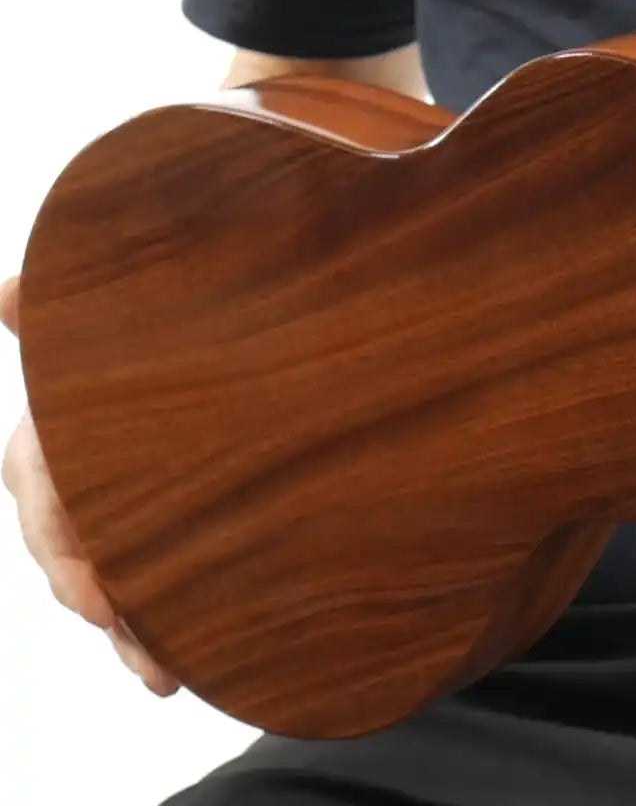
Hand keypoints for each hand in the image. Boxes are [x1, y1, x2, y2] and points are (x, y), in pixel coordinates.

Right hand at [1, 275, 177, 694]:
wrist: (276, 376)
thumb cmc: (184, 348)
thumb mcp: (144, 328)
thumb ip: (71, 319)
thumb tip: (9, 292)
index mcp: (64, 426)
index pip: (40, 481)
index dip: (60, 535)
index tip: (91, 587)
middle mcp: (80, 476)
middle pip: (64, 544)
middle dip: (86, 588)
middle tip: (117, 621)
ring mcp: (116, 519)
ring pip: (101, 583)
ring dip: (124, 631)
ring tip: (158, 669)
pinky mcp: (156, 550)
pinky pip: (141, 601)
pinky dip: (151, 640)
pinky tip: (171, 677)